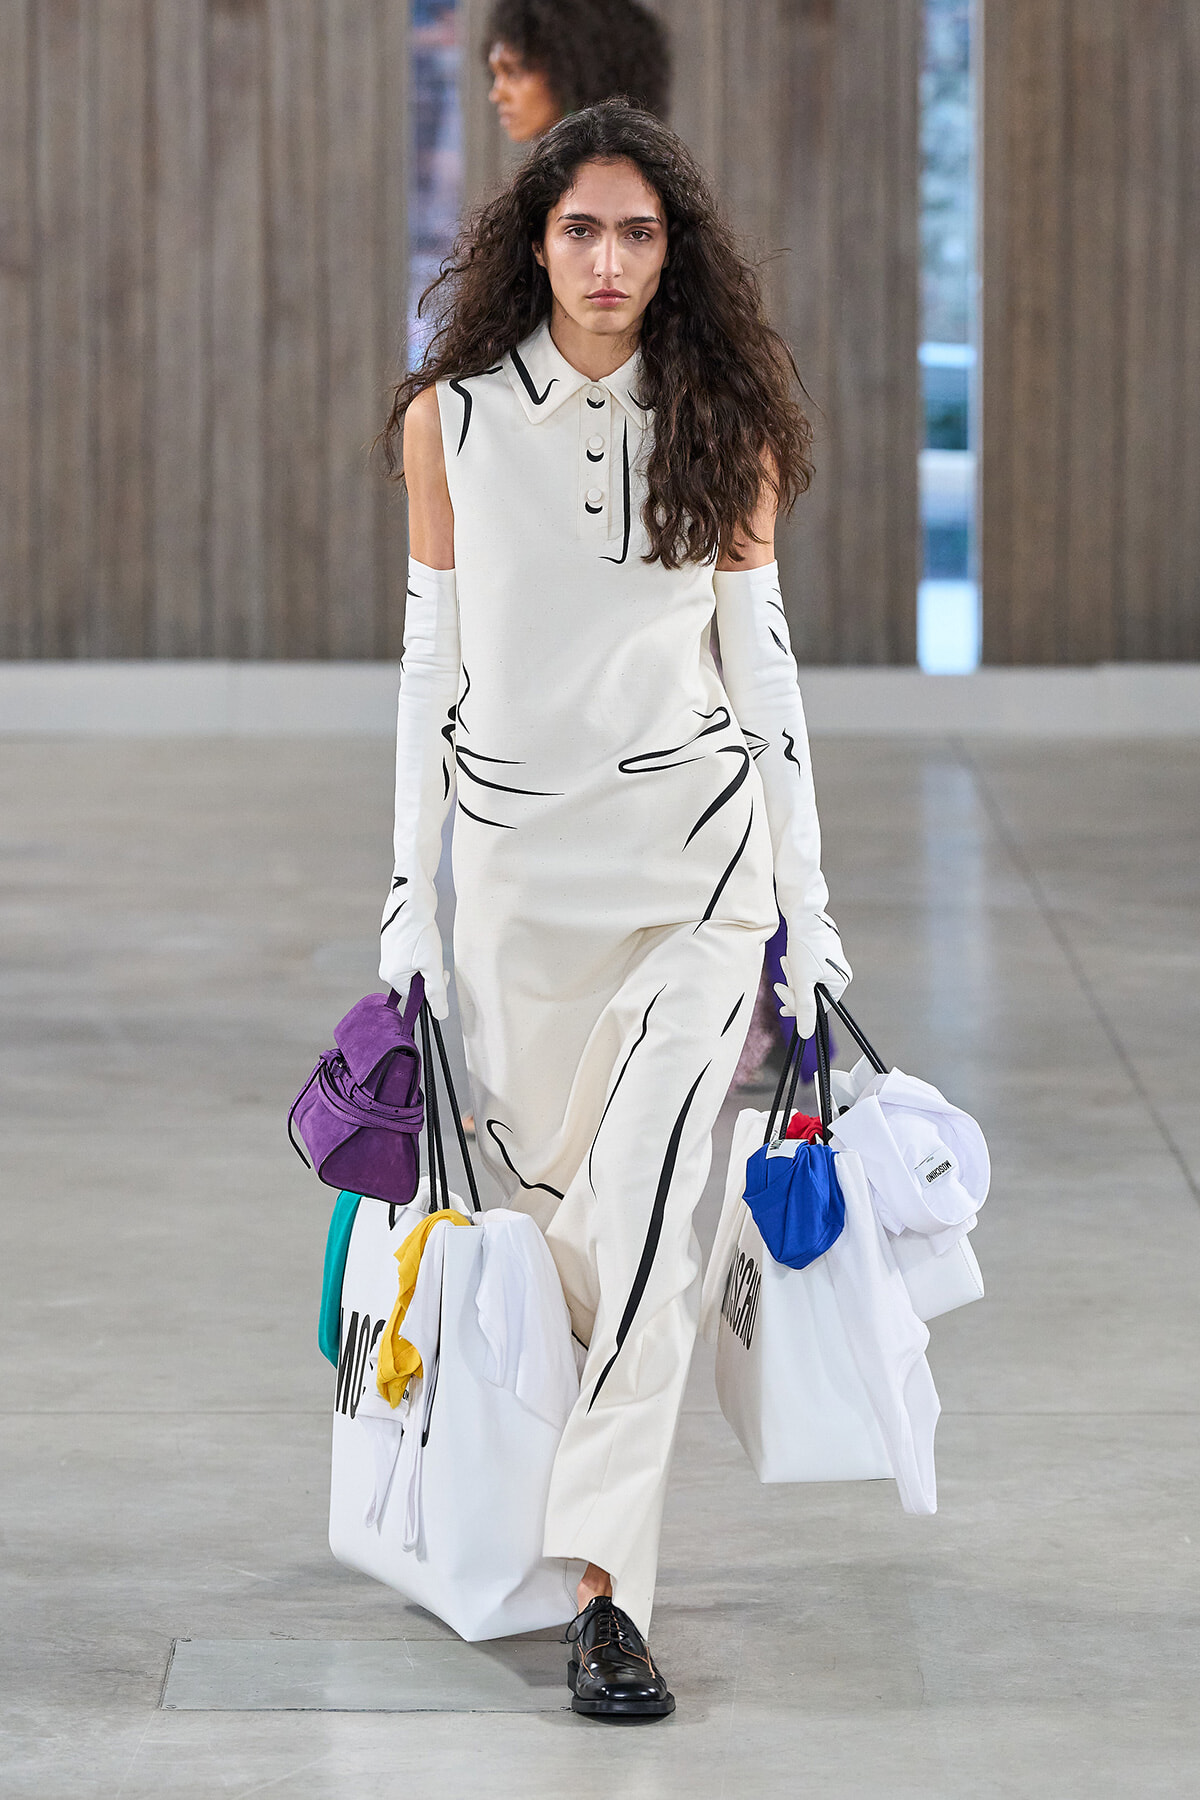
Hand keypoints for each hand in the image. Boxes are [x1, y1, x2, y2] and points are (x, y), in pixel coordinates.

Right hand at [382, 916, 449, 1018]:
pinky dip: (422, 952)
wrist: (411, 900)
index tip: (440, 971)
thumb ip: (437, 992)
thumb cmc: (420, 933)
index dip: (433, 987)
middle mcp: (386, 969)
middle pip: (416, 983)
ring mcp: (388, 956)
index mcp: (392, 977)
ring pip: (415, 969)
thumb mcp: (432, 965)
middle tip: (437, 958)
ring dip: (428, 962)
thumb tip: (440, 1015)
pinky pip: (411, 957)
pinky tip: (424, 939)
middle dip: (431, 974)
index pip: (417, 995)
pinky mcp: (393, 944)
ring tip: (430, 945)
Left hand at [772, 915, 850, 1038]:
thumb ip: (804, 1008)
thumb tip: (807, 1034)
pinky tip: (789, 958)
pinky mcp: (822, 953)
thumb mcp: (802, 981)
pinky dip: (796, 967)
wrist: (803, 914)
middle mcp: (839, 973)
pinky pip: (807, 968)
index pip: (818, 1007)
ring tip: (786, 963)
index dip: (798, 1008)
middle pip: (811, 994)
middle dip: (793, 990)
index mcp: (840, 982)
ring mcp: (831, 963)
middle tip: (779, 986)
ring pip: (806, 981)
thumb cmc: (805, 946)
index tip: (782, 1006)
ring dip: (793, 977)